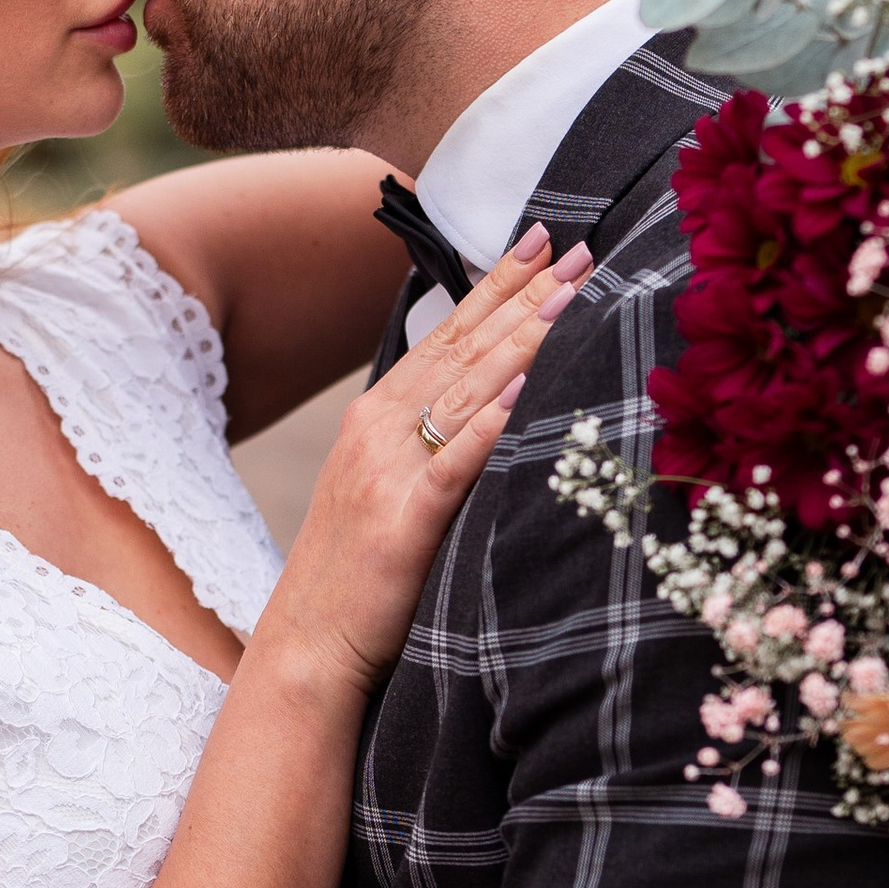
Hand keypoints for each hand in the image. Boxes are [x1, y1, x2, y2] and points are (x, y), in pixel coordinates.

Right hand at [266, 225, 589, 690]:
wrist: (310, 645)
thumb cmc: (360, 575)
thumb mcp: (390, 490)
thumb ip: (432, 444)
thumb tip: (495, 403)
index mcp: (376, 418)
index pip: (447, 336)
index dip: (496, 286)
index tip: (542, 241)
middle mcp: (377, 430)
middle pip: (462, 349)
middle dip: (523, 294)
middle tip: (578, 248)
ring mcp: (387, 472)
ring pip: (465, 391)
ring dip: (520, 340)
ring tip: (569, 296)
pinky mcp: (403, 522)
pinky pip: (454, 464)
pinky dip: (490, 424)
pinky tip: (523, 391)